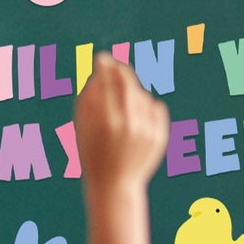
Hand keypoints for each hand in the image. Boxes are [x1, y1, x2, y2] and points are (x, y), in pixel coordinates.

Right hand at [75, 55, 169, 188]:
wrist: (114, 185)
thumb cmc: (92, 152)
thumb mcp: (83, 126)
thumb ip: (89, 96)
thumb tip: (101, 68)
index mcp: (106, 120)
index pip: (108, 81)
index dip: (105, 66)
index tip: (102, 58)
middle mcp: (129, 124)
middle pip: (128, 82)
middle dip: (121, 71)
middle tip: (115, 67)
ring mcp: (147, 130)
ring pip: (142, 94)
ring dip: (132, 93)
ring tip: (121, 109)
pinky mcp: (160, 136)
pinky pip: (156, 106)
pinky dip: (146, 107)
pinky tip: (136, 119)